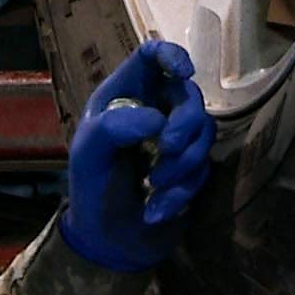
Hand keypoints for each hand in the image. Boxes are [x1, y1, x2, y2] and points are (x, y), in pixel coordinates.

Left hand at [58, 40, 216, 273]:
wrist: (108, 240)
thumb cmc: (92, 187)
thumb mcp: (89, 153)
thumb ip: (114, 126)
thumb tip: (157, 119)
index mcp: (125, 96)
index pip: (150, 57)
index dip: (170, 54)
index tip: (184, 72)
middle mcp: (154, 110)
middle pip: (189, 96)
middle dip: (183, 123)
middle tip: (166, 148)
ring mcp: (175, 140)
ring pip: (204, 132)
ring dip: (181, 163)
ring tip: (152, 185)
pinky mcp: (191, 169)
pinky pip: (203, 169)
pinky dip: (180, 191)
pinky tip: (154, 209)